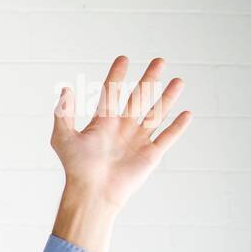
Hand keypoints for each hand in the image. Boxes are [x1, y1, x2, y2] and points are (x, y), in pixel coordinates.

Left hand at [51, 55, 191, 212]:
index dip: (117, 75)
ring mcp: (138, 140)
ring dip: (167, 97)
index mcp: (103, 122)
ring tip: (178, 80)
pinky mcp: (150, 155)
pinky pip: (167, 137)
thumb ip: (63, 113)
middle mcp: (122, 128)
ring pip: (156, 113)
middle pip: (138, 98)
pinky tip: (187, 113)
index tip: (124, 59)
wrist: (92, 193)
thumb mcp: (63, 137)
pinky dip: (178, 126)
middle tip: (160, 60)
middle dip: (149, 79)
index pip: (112, 93)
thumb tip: (65, 89)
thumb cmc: (76, 168)